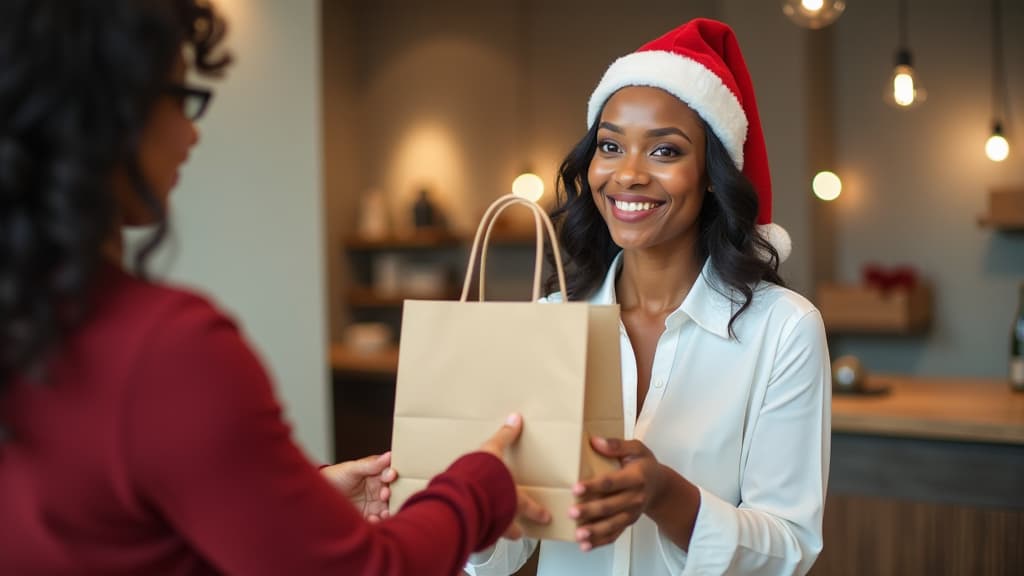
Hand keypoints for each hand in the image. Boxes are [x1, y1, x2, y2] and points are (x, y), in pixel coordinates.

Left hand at [320, 452, 397, 522]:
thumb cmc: (334, 477)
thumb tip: (389, 455)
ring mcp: (372, 503)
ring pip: (387, 507)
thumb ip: (371, 464)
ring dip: (388, 510)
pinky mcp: (367, 516)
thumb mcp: (352, 468)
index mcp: (375, 474)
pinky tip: (372, 519)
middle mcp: (376, 489)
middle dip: (391, 494)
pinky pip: (377, 520)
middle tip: (385, 494)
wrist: (318, 497)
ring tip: (384, 512)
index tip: (390, 476)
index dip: (391, 475)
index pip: (389, 474)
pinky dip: (377, 521)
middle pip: (392, 492)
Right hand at [479, 413, 551, 538]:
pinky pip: (473, 537)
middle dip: (515, 531)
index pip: (530, 508)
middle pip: (512, 529)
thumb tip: (516, 419)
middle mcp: (502, 516)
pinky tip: (468, 536)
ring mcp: (486, 527)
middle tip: (518, 533)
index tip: (546, 518)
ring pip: (494, 535)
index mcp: (512, 499)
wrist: (462, 496)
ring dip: (494, 535)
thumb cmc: (482, 477)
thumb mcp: (494, 451)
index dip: (538, 513)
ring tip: (491, 536)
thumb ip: (505, 437)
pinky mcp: (468, 532)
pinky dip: (473, 537)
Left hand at [569, 437, 664, 550]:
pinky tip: (585, 546)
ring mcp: (632, 513)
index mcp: (636, 477)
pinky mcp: (627, 523)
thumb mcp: (636, 448)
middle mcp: (635, 497)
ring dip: (595, 531)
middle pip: (610, 506)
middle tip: (572, 512)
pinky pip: (614, 534)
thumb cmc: (644, 464)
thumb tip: (595, 441)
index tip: (576, 488)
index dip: (594, 486)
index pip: (612, 482)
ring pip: (612, 524)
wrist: (660, 486)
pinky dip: (600, 542)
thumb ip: (617, 445)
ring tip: (579, 534)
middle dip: (591, 511)